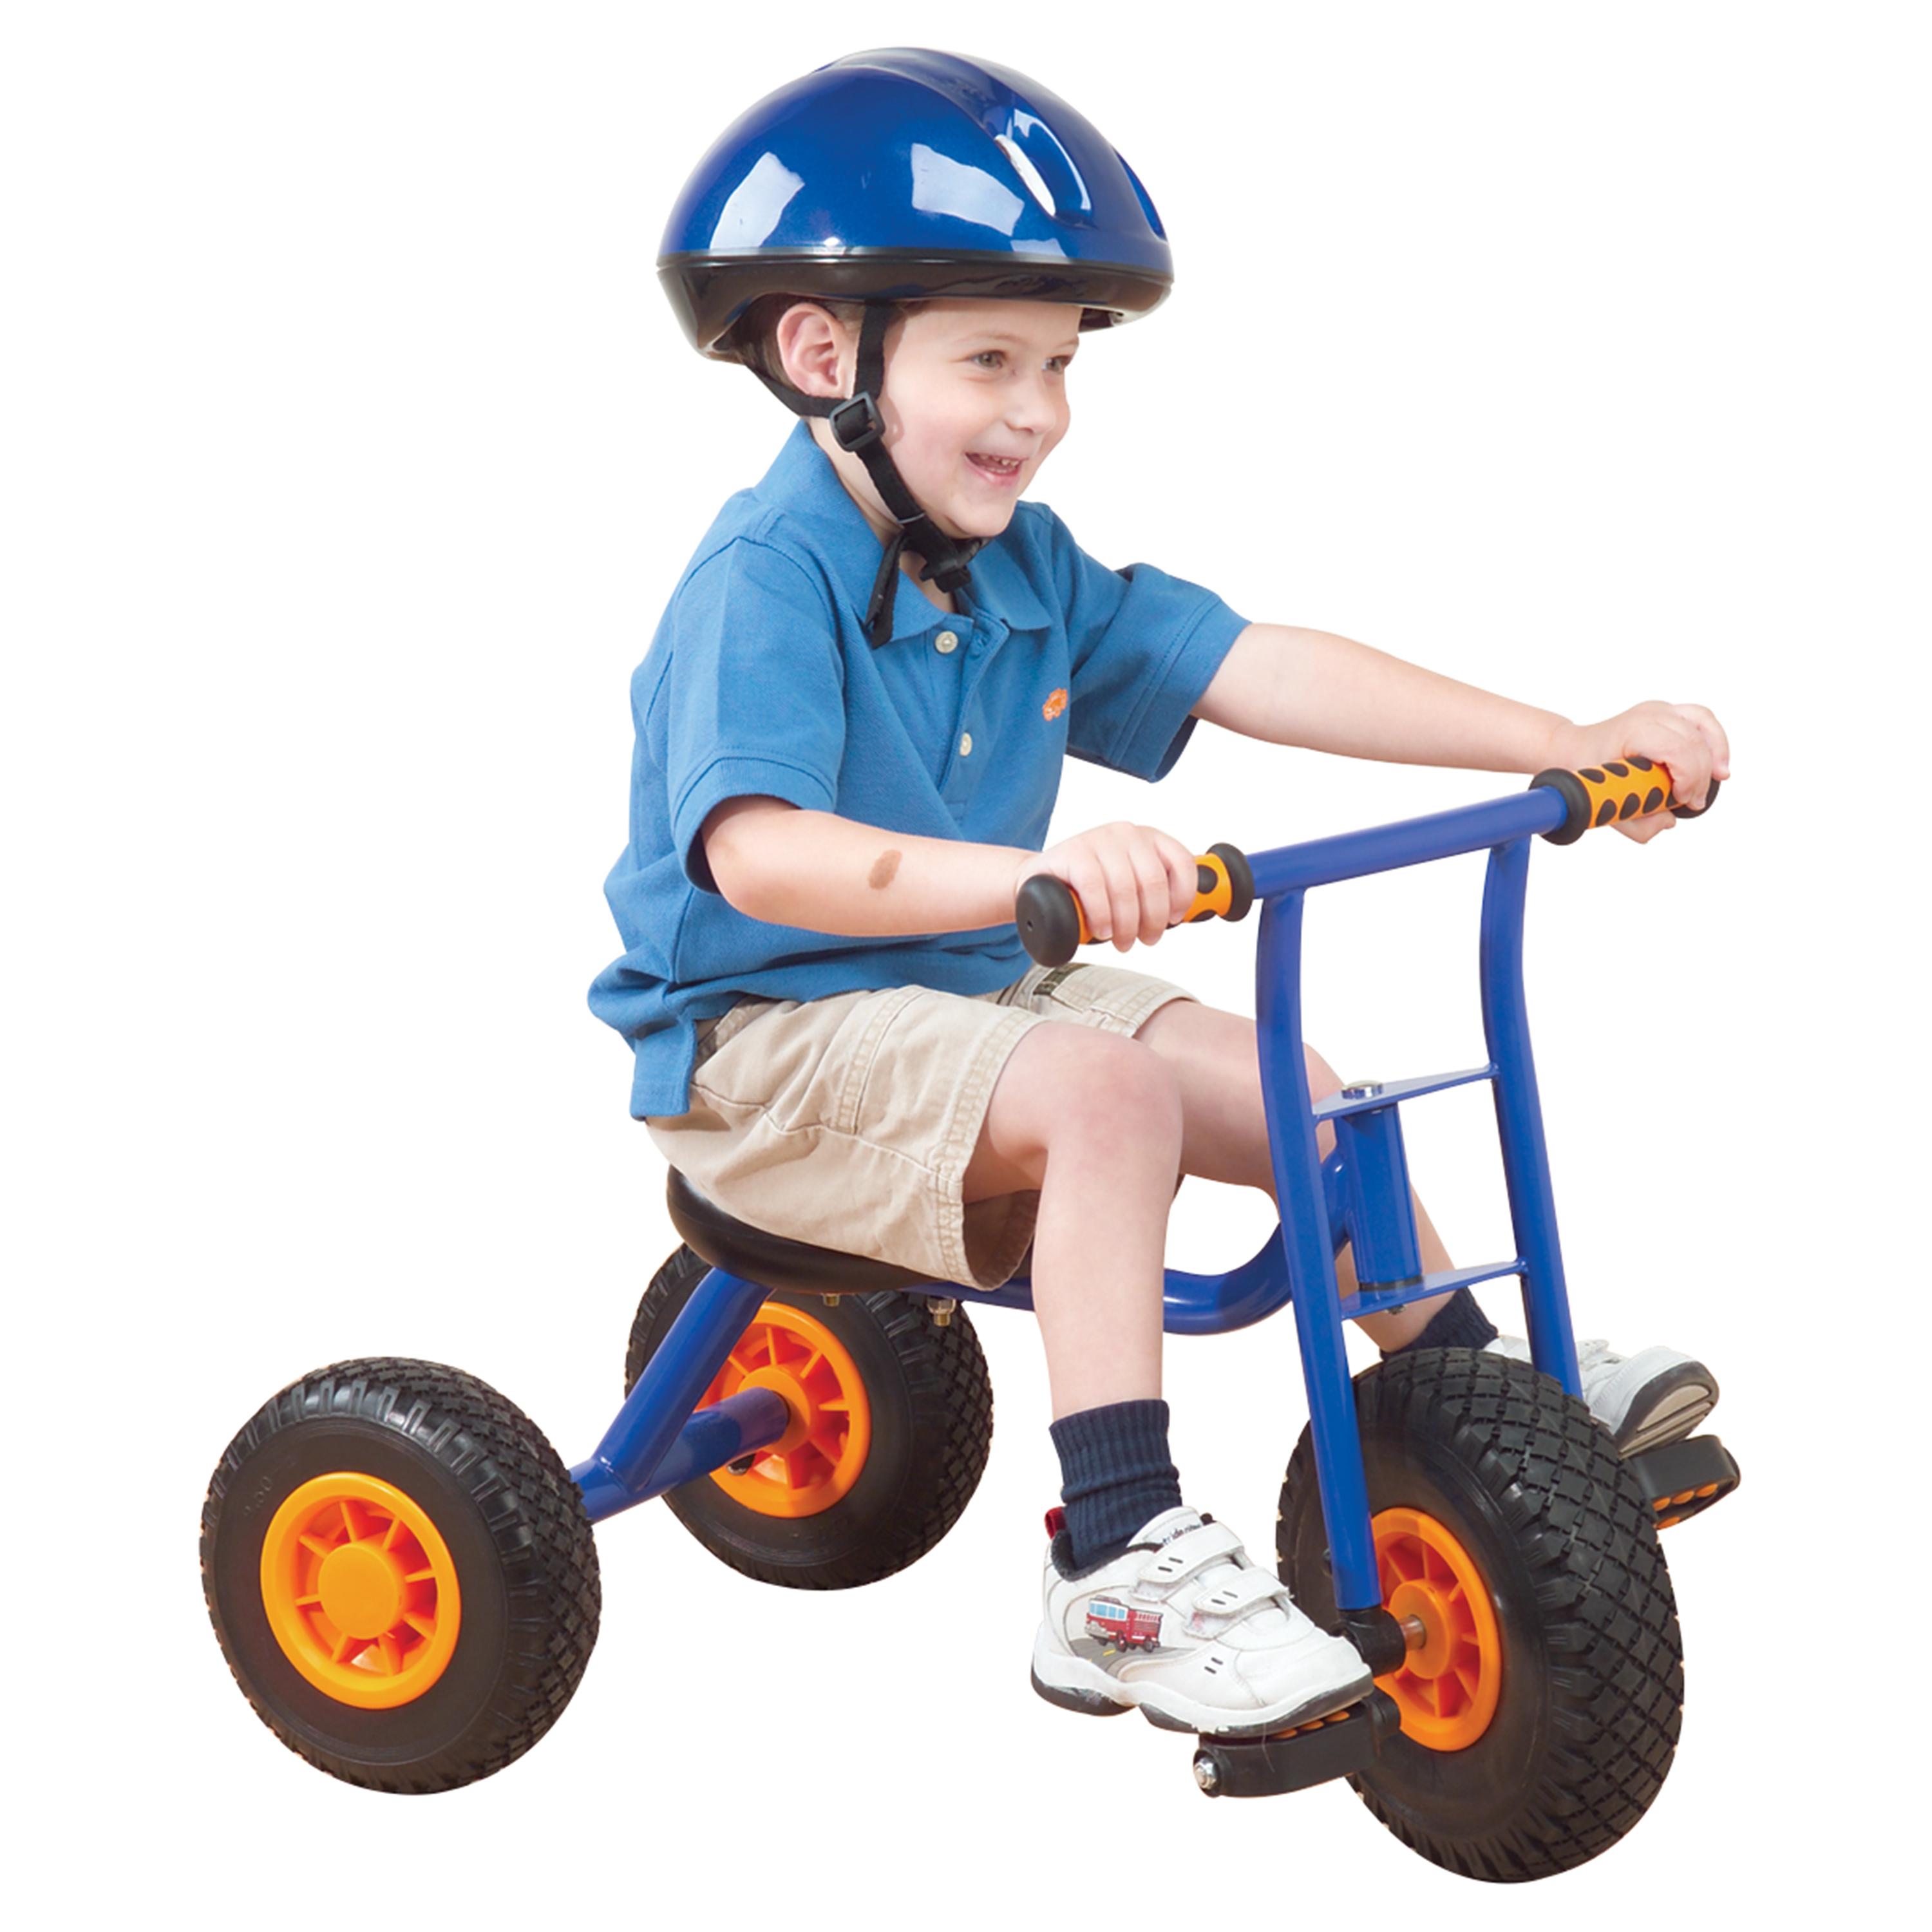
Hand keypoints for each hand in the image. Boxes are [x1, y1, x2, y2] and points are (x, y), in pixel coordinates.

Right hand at [1013, 822, 1199, 950]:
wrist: (1038, 882)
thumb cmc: (1088, 888)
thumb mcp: (1128, 883)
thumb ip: (1153, 892)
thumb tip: (1186, 916)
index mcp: (1148, 837)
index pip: (1180, 862)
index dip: (1183, 896)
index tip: (1173, 918)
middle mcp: (1125, 833)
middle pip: (1154, 882)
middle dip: (1152, 920)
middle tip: (1145, 940)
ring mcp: (1098, 839)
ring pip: (1125, 888)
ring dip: (1126, 925)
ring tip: (1121, 941)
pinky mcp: (1072, 852)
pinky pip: (1094, 887)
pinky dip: (1101, 915)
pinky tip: (1100, 929)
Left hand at [1547, 703, 1731, 843]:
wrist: (1574, 747)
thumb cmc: (1586, 769)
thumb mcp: (1604, 803)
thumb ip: (1636, 824)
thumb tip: (1668, 822)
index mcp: (1633, 731)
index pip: (1676, 750)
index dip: (1687, 778)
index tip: (1682, 801)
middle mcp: (1649, 715)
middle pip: (1692, 742)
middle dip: (1700, 776)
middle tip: (1693, 801)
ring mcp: (1661, 709)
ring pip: (1703, 726)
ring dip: (1714, 755)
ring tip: (1718, 778)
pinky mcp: (1670, 711)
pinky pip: (1703, 720)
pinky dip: (1715, 740)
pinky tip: (1718, 762)